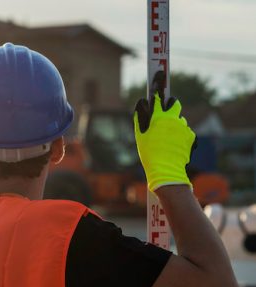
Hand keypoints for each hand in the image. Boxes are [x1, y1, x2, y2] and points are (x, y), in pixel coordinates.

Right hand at [133, 72, 195, 191]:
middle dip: (171, 104)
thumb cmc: (149, 152)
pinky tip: (173, 145)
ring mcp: (184, 127)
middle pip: (175, 103)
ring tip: (166, 138)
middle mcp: (173, 119)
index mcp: (159, 116)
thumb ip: (141, 117)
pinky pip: (185, 131)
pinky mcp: (191, 136)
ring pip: (179, 120)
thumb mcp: (140, 135)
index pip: (159, 96)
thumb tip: (143, 103)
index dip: (158, 85)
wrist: (166, 168)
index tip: (160, 74)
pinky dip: (180, 135)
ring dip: (174, 124)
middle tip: (164, 113)